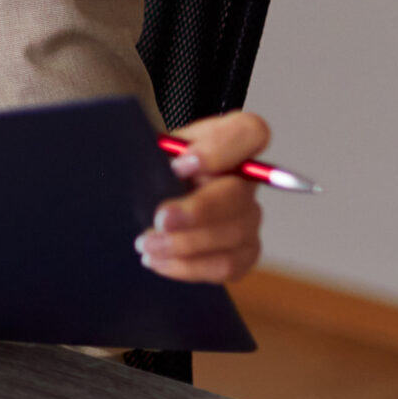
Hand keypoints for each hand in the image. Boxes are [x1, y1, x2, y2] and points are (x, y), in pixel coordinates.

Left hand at [139, 110, 267, 283]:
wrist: (149, 196)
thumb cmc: (153, 168)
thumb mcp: (153, 148)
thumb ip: (162, 150)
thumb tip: (175, 168)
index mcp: (229, 141)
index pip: (250, 131)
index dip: (220, 149)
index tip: (181, 165)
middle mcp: (247, 180)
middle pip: (238, 194)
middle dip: (196, 212)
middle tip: (159, 220)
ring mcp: (249, 217)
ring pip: (232, 235)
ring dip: (185, 245)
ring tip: (146, 244)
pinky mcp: (244, 252)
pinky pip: (225, 266)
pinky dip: (187, 267)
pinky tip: (158, 260)